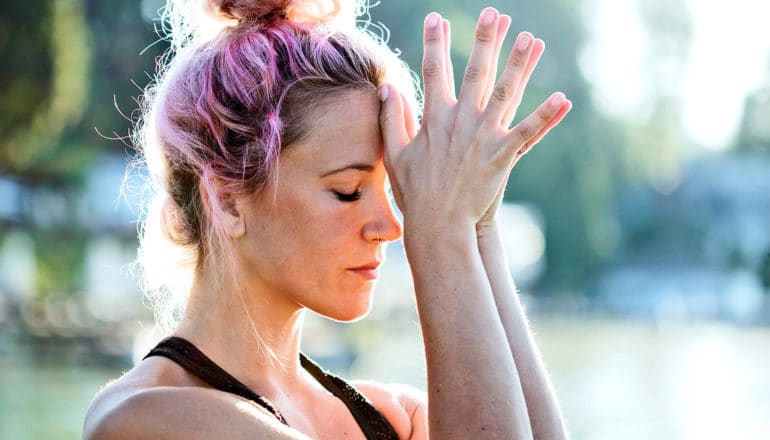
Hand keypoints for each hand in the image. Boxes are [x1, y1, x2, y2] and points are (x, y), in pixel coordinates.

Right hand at [379, 8, 571, 233]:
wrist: (438, 224)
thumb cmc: (415, 192)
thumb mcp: (395, 154)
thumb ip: (392, 118)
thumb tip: (387, 88)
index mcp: (434, 118)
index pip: (433, 71)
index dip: (434, 43)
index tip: (435, 19)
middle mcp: (460, 121)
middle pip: (474, 72)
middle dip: (484, 40)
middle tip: (493, 14)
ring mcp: (483, 137)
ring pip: (505, 93)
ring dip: (519, 65)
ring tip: (531, 39)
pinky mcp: (502, 156)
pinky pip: (528, 132)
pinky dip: (546, 116)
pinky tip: (563, 98)